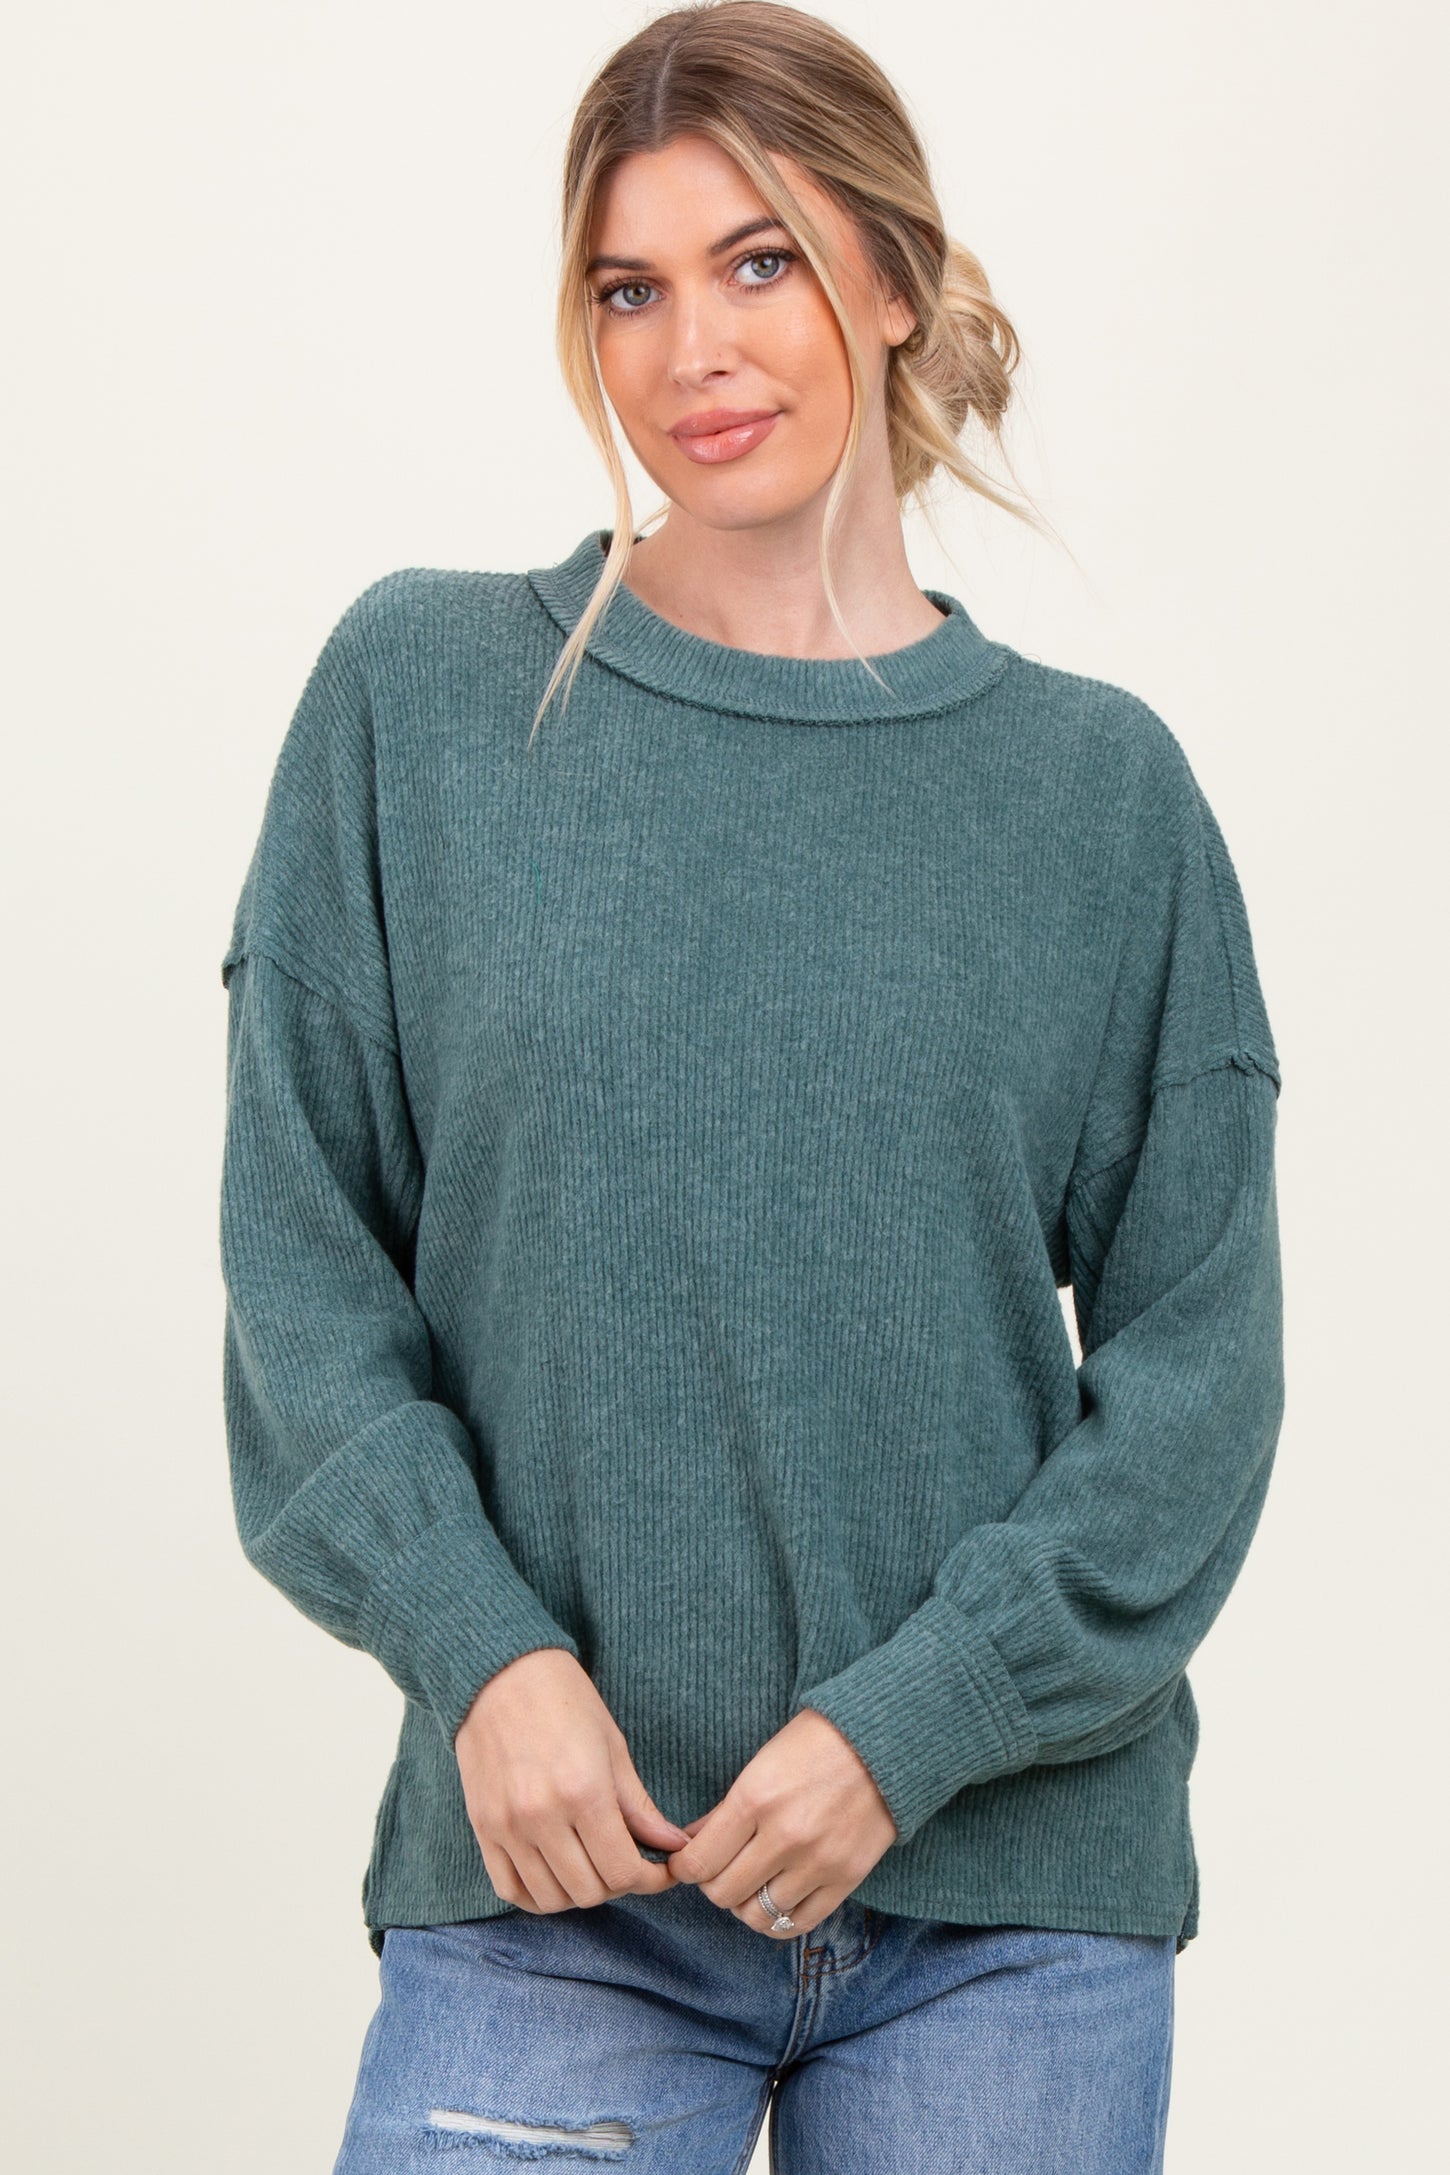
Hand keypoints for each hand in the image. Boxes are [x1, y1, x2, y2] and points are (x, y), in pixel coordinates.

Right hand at [454, 1647, 691, 1912]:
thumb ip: (640, 1806)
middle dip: (617, 1885)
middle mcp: (542, 1816)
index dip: (650, 1881)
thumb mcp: (613, 1746)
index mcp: (584, 1792)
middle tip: (627, 1863)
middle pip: (589, 1892)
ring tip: (592, 1866)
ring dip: (578, 1892)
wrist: (500, 1672)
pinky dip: (536, 1894)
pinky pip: (509, 1889)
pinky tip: (555, 1875)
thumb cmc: (564, 1700)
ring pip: (550, 1899)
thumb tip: (674, 1847)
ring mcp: (507, 1826)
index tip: (659, 1872)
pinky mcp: (482, 1828)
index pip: (623, 1871)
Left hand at [664, 1708, 897, 1937]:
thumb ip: (725, 1810)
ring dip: (745, 1904)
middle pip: (723, 1894)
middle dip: (712, 1885)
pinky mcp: (846, 1878)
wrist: (884, 1742)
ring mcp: (818, 1862)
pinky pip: (799, 1923)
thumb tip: (692, 1844)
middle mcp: (785, 1835)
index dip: (684, 1868)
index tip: (686, 1863)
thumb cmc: (815, 1744)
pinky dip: (779, 1919)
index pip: (700, 1862)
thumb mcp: (761, 1764)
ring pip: (757, 1915)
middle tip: (719, 1870)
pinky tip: (775, 1900)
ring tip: (750, 1884)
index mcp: (756, 1798)